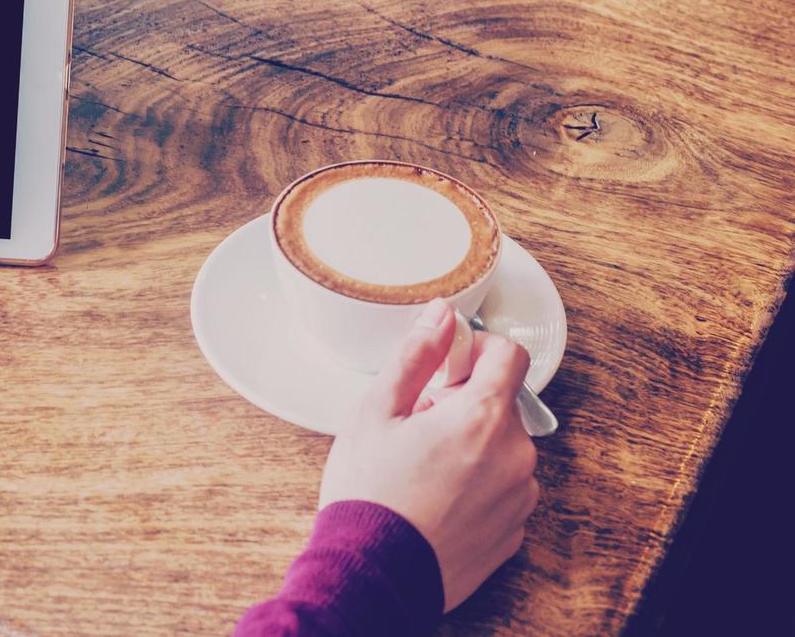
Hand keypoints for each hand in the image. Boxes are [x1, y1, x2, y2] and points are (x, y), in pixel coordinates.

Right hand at [318, 298, 538, 610]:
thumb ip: (416, 355)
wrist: (374, 574)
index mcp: (482, 417)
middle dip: (464, 404)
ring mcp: (519, 497)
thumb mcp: (376, 411)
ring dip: (473, 446)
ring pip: (502, 447)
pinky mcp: (514, 532)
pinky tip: (436, 498)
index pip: (510, 356)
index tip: (448, 367)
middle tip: (417, 427)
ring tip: (424, 467)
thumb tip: (442, 314)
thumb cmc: (369, 494)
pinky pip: (503, 489)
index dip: (478, 351)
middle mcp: (515, 455)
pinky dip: (477, 484)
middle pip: (501, 404)